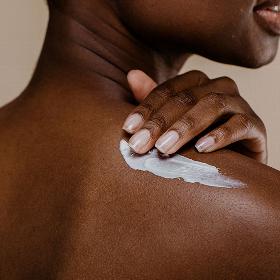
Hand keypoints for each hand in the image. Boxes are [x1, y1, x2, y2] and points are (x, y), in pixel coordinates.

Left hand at [122, 70, 266, 163]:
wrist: (234, 160)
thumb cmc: (198, 139)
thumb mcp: (173, 122)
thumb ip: (155, 101)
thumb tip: (132, 74)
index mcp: (197, 84)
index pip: (168, 90)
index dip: (146, 108)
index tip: (129, 129)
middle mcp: (219, 88)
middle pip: (187, 97)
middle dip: (160, 122)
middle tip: (140, 145)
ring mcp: (240, 105)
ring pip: (212, 105)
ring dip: (186, 127)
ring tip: (165, 148)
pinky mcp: (256, 126)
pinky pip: (240, 124)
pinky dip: (221, 135)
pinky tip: (202, 148)